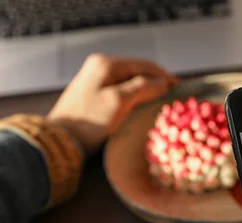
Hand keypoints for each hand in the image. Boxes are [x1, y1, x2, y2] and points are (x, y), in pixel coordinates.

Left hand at [48, 54, 177, 155]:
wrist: (60, 140)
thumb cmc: (90, 121)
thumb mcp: (119, 101)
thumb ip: (143, 87)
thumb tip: (163, 82)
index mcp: (106, 64)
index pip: (145, 65)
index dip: (165, 77)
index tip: (180, 89)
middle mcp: (100, 67)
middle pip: (138, 72)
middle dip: (157, 84)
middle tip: (173, 97)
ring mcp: (95, 80)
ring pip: (130, 82)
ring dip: (146, 91)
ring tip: (161, 103)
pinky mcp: (93, 94)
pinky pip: (121, 91)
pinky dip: (135, 97)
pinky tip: (143, 107)